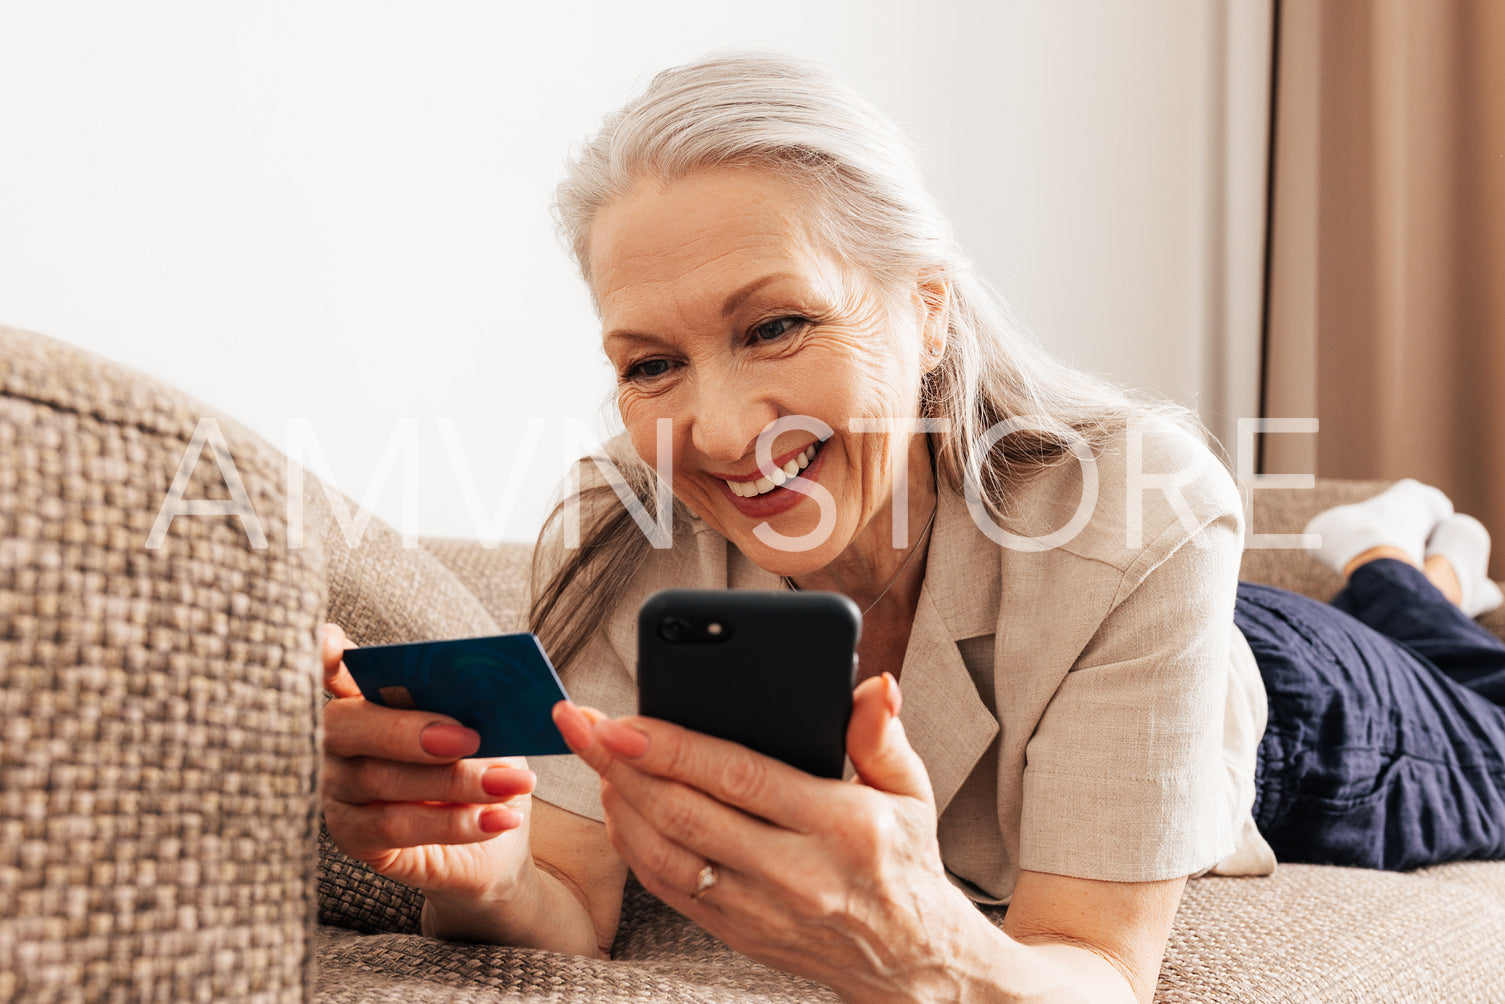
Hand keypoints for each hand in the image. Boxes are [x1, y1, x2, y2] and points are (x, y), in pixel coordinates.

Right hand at [320, 623, 536, 898]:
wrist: (492, 840)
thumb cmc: (482, 768)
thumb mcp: (488, 729)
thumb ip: (473, 707)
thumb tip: (489, 695)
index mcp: (367, 694)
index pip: (329, 665)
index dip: (323, 654)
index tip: (333, 643)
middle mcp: (338, 739)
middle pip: (347, 725)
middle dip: (409, 730)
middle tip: (470, 738)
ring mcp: (337, 789)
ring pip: (379, 779)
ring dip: (454, 781)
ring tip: (510, 783)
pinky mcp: (352, 836)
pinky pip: (396, 826)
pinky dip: (454, 822)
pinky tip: (497, 818)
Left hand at [554, 674, 977, 1001]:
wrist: (909, 961)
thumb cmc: (905, 861)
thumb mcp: (910, 792)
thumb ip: (881, 734)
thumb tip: (872, 685)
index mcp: (838, 826)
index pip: (738, 778)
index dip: (671, 747)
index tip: (621, 719)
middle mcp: (793, 873)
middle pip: (685, 813)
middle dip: (620, 765)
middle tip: (579, 724)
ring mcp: (759, 909)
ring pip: (664, 855)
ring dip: (618, 804)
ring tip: (593, 759)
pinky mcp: (736, 932)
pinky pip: (667, 889)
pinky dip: (632, 846)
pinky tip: (618, 807)